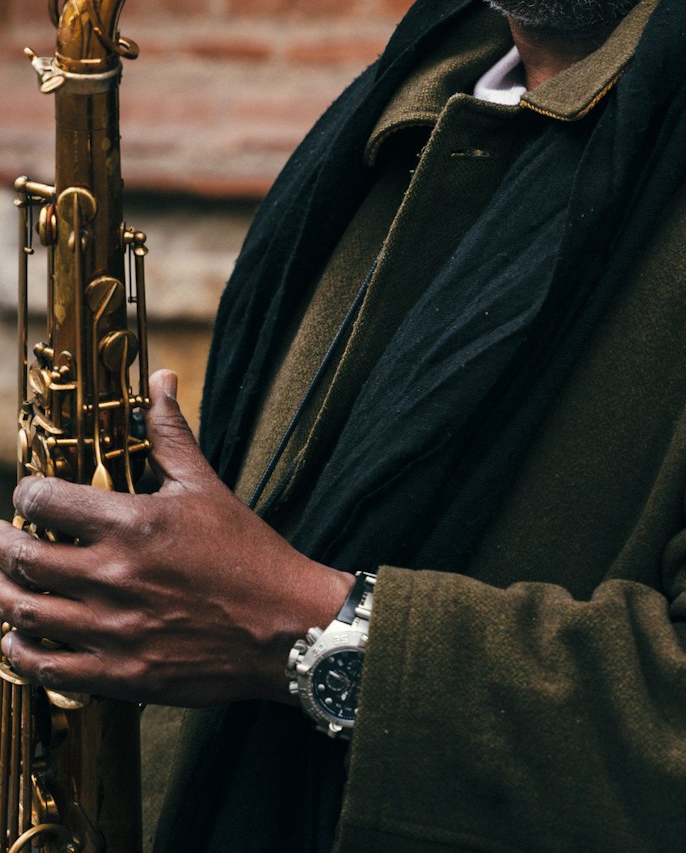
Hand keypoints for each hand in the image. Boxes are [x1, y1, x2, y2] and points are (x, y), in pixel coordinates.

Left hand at [0, 369, 352, 706]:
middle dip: (1, 544)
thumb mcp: (206, 486)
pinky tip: (18, 637)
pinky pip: (46, 668)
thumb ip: (170, 434)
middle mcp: (113, 576)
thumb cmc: (248, 553)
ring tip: (0, 583)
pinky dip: (20, 651)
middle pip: (21, 558)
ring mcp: (112, 630)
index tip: (28, 494)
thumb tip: (159, 380)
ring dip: (2, 595)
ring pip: (23, 613)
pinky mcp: (119, 675)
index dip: (26, 492)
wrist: (287, 627)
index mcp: (133, 523)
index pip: (44, 500)